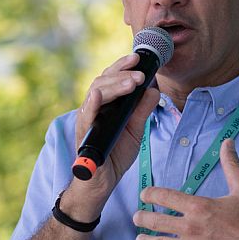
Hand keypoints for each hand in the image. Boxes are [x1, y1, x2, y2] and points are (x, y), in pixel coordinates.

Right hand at [62, 54, 160, 215]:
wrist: (103, 181)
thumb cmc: (116, 153)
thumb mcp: (136, 130)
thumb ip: (143, 110)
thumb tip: (154, 90)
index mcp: (107, 103)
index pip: (112, 78)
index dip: (123, 66)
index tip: (138, 58)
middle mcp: (94, 107)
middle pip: (103, 80)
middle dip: (122, 74)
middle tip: (140, 73)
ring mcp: (87, 119)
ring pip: (95, 93)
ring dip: (114, 85)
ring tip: (132, 82)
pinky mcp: (83, 133)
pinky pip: (85, 116)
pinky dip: (92, 104)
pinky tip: (98, 95)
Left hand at [133, 139, 238, 239]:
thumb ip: (232, 165)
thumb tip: (228, 142)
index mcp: (199, 206)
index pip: (163, 196)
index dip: (149, 194)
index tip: (145, 195)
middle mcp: (191, 227)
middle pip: (154, 221)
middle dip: (141, 218)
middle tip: (138, 217)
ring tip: (140, 238)